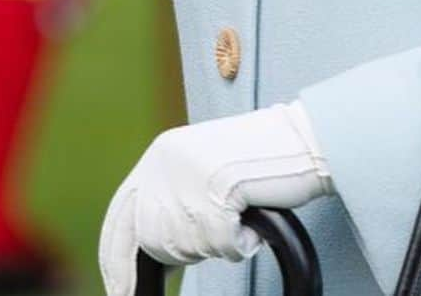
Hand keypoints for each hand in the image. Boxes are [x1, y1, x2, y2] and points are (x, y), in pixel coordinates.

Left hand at [99, 101, 332, 295]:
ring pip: (188, 245)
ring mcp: (192, 173)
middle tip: (216, 233)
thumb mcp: (199, 170)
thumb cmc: (259, 162)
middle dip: (183, 251)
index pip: (120, 217)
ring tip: (239, 213)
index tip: (120, 291)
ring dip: (217, 242)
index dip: (117, 260)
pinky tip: (252, 218)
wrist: (303, 140)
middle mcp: (167, 160)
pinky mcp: (221, 187)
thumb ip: (171, 198)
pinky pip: (222, 246)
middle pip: (155, 239)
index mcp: (160, 154)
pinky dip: (242, 243)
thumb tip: (143, 248)